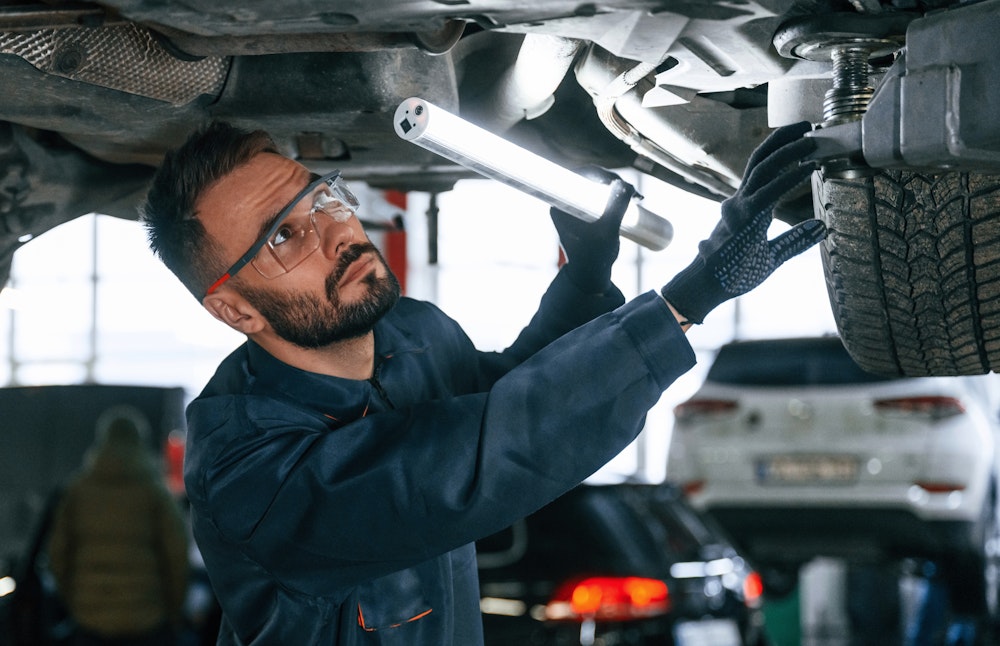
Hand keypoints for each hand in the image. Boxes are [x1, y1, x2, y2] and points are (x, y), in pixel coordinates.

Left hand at [549, 167, 635, 293]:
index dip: (597, 174)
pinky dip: (616, 194)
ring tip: (636, 198)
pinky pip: (602, 195)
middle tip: (631, 192)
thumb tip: (624, 183)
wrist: (592, 275)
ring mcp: (576, 208)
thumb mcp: (608, 230)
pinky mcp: (587, 213)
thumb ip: (616, 205)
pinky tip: (632, 198)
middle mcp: (565, 204)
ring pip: (597, 186)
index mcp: (559, 205)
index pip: (575, 177)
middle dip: (612, 181)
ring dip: (617, 187)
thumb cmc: (595, 256)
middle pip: (589, 179)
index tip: (617, 183)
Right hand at [660, 122, 825, 323]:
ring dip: (790, 151)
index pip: (762, 168)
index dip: (780, 149)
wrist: (708, 288)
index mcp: (745, 207)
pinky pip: (768, 192)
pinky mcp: (743, 221)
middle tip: (808, 125)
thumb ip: (795, 240)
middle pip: (761, 159)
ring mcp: (740, 209)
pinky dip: (790, 177)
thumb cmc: (734, 274)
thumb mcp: (772, 256)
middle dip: (784, 138)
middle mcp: (740, 201)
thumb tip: (821, 227)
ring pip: (764, 168)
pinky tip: (808, 168)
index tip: (802, 137)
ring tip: (812, 140)